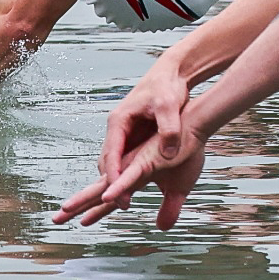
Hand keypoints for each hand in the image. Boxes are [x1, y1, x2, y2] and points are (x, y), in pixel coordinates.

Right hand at [55, 71, 210, 229]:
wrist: (171, 73)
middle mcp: (117, 128)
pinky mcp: (134, 135)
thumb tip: (168, 153)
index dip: (113, 177)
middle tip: (119, 205)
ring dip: (115, 181)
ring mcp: (124, 132)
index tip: (116, 196)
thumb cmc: (168, 88)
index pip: (111, 154)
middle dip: (109, 185)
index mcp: (119, 121)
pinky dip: (125, 174)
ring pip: (114, 162)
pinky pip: (125, 159)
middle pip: (107, 161)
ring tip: (121, 202)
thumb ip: (169, 130)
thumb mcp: (169, 107)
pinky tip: (132, 188)